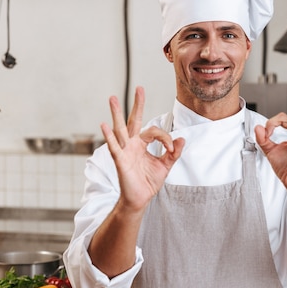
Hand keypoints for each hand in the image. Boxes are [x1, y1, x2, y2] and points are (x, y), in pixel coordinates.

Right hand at [101, 86, 184, 210]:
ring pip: (120, 129)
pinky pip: (114, 146)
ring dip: (117, 113)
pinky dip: (109, 136)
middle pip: (134, 120)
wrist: (140, 199)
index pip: (155, 132)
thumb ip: (173, 152)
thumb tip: (182, 138)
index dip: (166, 138)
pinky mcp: (120, 160)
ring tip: (113, 98)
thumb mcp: (165, 166)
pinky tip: (104, 124)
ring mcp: (125, 150)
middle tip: (139, 88)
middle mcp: (132, 144)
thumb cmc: (148, 182)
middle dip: (137, 104)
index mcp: (143, 144)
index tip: (172, 149)